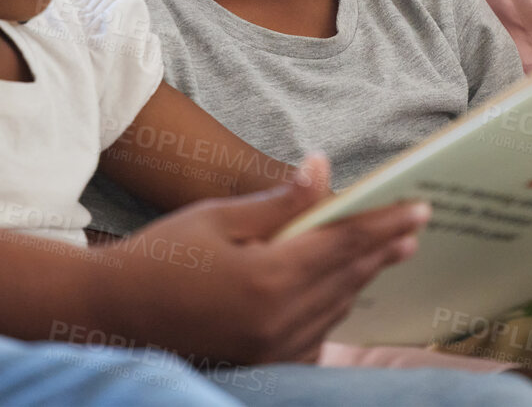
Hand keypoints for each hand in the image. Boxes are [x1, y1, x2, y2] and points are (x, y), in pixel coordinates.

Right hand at [92, 154, 428, 363]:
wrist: (112, 315)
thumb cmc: (160, 255)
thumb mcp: (217, 217)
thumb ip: (278, 201)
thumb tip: (323, 170)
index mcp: (268, 278)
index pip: (343, 243)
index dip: (384, 223)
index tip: (419, 206)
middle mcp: (278, 321)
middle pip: (348, 277)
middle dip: (383, 247)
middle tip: (414, 224)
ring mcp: (272, 348)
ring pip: (336, 306)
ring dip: (362, 276)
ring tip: (387, 250)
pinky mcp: (262, 362)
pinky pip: (315, 335)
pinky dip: (332, 307)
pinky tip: (342, 291)